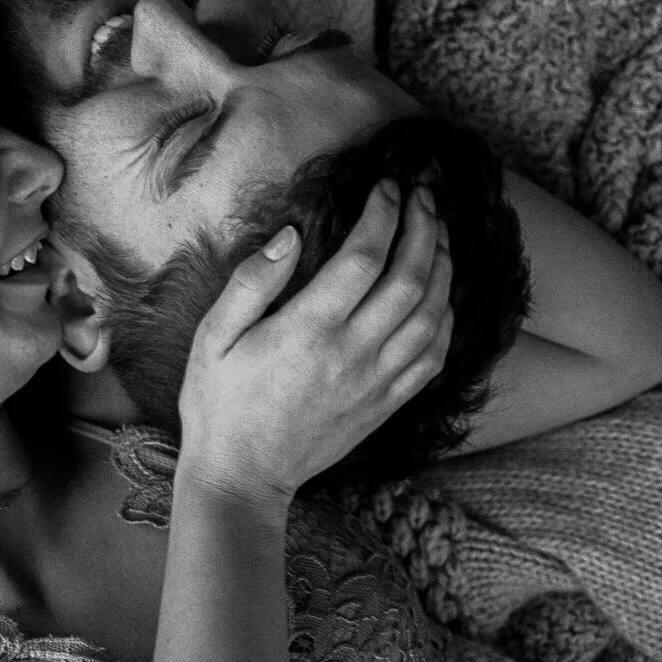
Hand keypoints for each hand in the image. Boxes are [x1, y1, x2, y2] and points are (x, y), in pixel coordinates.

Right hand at [176, 180, 452, 510]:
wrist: (242, 476)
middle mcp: (351, 354)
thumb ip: (251, 282)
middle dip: (425, 228)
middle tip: (424, 195)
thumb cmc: (219, 403)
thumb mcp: (214, 337)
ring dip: (444, 267)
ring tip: (440, 232)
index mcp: (307, 330)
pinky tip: (442, 294)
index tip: (389, 185)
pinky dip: (448, 319)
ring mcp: (375, 382)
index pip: (364, 257)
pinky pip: (434, 357)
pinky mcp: (386, 405)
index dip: (384, 214)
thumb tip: (290, 235)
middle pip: (410, 278)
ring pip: (432, 315)